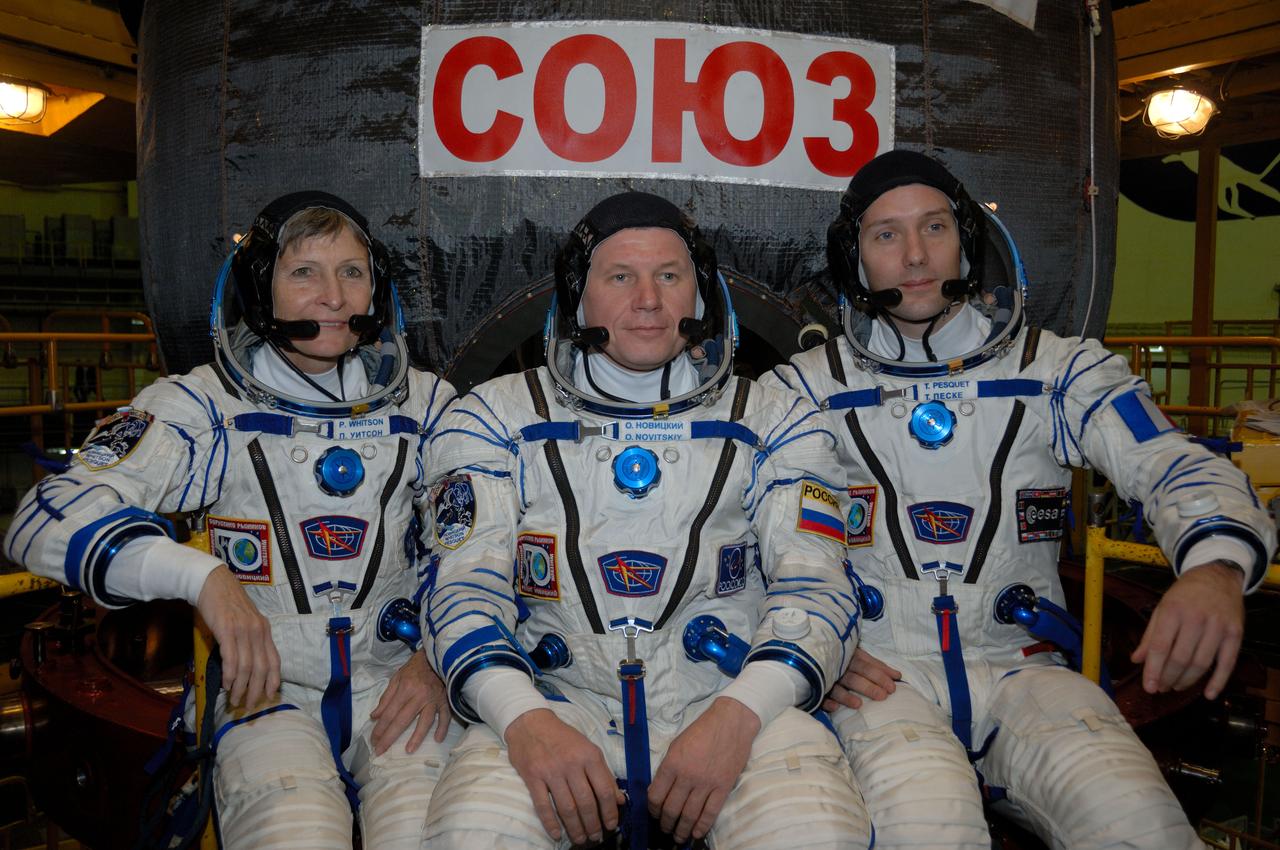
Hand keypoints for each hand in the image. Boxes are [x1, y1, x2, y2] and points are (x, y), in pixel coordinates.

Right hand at [195, 565, 279, 709]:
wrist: (212, 583)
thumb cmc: (227, 604)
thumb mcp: (246, 621)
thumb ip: (250, 639)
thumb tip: (248, 666)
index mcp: (265, 630)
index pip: (275, 661)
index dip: (272, 681)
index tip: (267, 697)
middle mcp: (258, 631)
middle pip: (261, 669)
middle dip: (255, 690)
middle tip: (248, 706)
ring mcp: (243, 630)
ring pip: (246, 667)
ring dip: (240, 687)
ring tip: (234, 699)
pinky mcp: (227, 630)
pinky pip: (231, 658)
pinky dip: (229, 675)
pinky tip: (226, 684)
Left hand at [369, 649, 451, 754]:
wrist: (436, 656)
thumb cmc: (414, 669)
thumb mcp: (397, 678)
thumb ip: (386, 698)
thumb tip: (375, 716)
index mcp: (405, 688)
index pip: (389, 713)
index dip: (380, 728)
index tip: (373, 741)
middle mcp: (419, 695)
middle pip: (403, 720)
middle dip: (390, 737)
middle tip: (381, 751)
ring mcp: (433, 699)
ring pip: (425, 720)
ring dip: (417, 736)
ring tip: (409, 750)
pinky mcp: (445, 700)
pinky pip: (445, 716)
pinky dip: (443, 728)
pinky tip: (438, 739)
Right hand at [505, 708, 622, 844]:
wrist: (531, 723)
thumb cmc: (563, 737)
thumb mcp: (589, 749)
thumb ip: (605, 774)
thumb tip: (620, 800)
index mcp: (589, 756)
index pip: (604, 790)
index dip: (610, 812)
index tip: (612, 825)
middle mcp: (572, 764)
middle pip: (586, 802)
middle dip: (593, 824)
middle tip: (596, 837)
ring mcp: (551, 771)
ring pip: (566, 807)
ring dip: (575, 827)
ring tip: (580, 839)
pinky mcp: (532, 777)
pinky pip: (543, 805)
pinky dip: (550, 823)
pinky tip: (557, 834)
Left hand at [648, 696, 759, 842]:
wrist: (731, 723)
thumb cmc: (701, 731)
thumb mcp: (676, 744)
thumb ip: (668, 767)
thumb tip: (661, 789)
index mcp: (672, 764)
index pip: (656, 795)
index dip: (652, 809)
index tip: (654, 813)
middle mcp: (687, 776)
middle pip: (671, 809)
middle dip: (665, 823)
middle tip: (664, 829)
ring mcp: (706, 784)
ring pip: (689, 815)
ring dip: (681, 829)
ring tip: (678, 836)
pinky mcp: (723, 787)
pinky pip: (710, 813)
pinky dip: (702, 826)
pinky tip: (696, 833)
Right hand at [823, 647, 900, 710]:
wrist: (814, 655)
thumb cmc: (845, 658)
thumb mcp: (860, 657)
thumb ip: (877, 665)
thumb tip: (898, 675)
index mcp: (850, 658)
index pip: (867, 666)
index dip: (880, 675)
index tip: (893, 687)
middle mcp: (838, 667)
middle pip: (854, 678)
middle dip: (869, 687)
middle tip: (883, 696)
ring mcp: (827, 679)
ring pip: (837, 688)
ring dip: (846, 696)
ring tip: (859, 704)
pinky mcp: (818, 689)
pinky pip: (820, 696)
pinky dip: (826, 701)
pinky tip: (834, 707)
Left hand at [1131, 561, 1244, 699]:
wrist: (1217, 576)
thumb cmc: (1185, 594)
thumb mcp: (1162, 608)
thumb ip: (1150, 635)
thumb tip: (1136, 660)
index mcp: (1173, 611)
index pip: (1160, 646)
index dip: (1153, 669)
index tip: (1149, 687)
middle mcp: (1196, 618)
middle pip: (1180, 658)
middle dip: (1168, 677)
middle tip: (1161, 688)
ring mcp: (1218, 626)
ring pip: (1201, 663)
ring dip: (1187, 680)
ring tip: (1176, 686)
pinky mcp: (1235, 634)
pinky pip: (1227, 663)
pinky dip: (1218, 681)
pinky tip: (1209, 694)